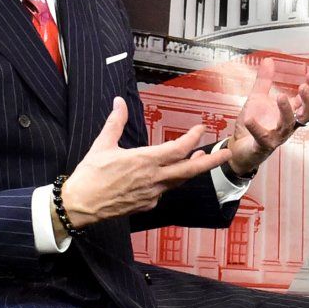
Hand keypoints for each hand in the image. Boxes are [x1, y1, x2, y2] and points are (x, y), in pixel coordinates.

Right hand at [61, 97, 229, 225]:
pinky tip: (169, 175)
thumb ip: (115, 122)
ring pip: (179, 181)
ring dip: (192, 169)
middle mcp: (153, 179)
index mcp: (144, 161)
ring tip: (201, 158)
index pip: (178, 149)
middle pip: (190, 170)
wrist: (80, 205)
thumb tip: (118, 102)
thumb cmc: (90, 176)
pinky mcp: (147, 204)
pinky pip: (165, 191)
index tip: (200, 129)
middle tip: (227, 152)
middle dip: (211, 161)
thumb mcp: (102, 145)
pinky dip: (171, 181)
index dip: (192, 138)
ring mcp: (152, 194)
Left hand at [225, 64, 308, 176]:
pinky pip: (263, 138)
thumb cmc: (252, 125)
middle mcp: (287, 126)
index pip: (308, 101)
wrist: (238, 147)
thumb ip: (264, 80)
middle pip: (307, 115)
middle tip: (304, 87)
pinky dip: (256, 128)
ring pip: (288, 126)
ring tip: (281, 96)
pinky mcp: (263, 146)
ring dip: (286, 111)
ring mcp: (277, 137)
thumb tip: (269, 60)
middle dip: (308, 101)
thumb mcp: (258, 98)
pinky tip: (250, 119)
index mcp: (290, 114)